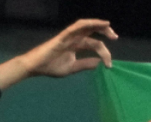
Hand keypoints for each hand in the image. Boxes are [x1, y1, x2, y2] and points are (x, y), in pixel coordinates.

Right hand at [0, 19, 116, 89]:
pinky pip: (75, 27)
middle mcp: (74, 38)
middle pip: (92, 31)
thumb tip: (100, 64)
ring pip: (85, 26)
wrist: (35, 67)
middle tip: (115, 37)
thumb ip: (85, 64)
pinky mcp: (63, 36)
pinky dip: (86, 24)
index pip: (94, 44)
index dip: (104, 53)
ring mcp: (69, 36)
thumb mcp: (72, 68)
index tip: (110, 65)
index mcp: (77, 45)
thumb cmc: (50, 67)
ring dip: (97, 24)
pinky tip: (95, 24)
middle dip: (105, 32)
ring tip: (108, 26)